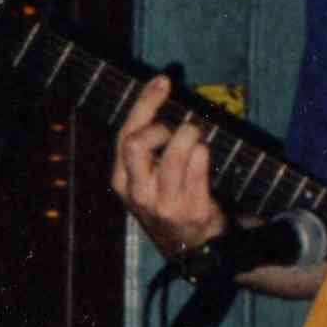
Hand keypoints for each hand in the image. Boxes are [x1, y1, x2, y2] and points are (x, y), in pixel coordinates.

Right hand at [110, 74, 225, 258]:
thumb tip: (159, 87)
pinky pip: (200, 163)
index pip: (126, 134)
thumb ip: (146, 141)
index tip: (163, 80)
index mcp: (122, 180)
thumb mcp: (143, 177)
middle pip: (138, 143)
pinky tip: (204, 155)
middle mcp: (138, 192)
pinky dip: (204, 152)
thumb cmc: (167, 198)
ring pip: (176, 151)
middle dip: (160, 127)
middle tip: (176, 130)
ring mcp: (165, 203)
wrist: (190, 246)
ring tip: (195, 139)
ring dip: (190, 135)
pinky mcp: (192, 209)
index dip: (145, 102)